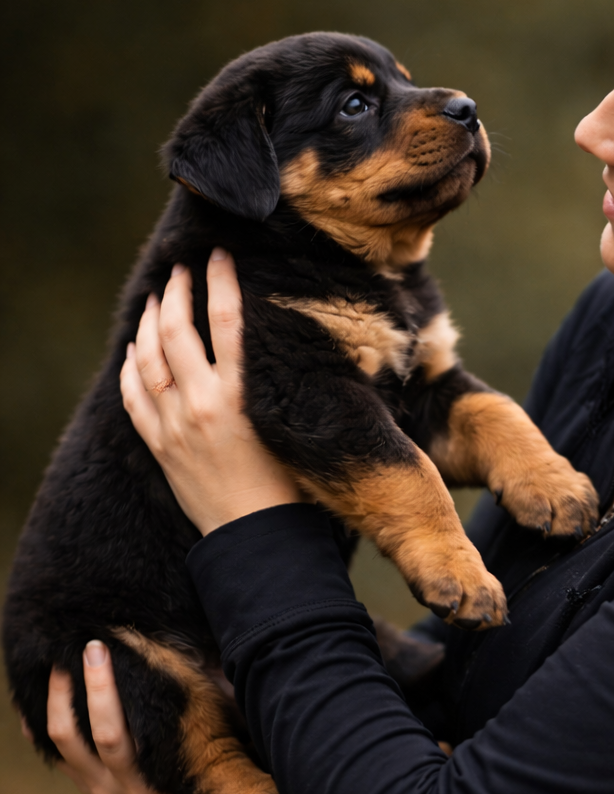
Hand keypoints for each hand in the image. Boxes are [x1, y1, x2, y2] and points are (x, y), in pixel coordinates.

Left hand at [40, 640, 221, 793]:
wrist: (207, 786)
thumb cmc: (212, 735)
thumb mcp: (202, 706)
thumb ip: (170, 674)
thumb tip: (131, 635)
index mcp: (154, 767)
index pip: (115, 727)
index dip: (102, 684)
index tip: (99, 645)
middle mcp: (123, 784)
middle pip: (87, 735)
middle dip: (79, 687)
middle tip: (80, 649)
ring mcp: (101, 788)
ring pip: (63, 745)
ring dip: (53, 703)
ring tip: (56, 667)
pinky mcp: (88, 784)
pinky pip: (55, 755)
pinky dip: (41, 727)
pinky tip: (34, 701)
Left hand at [120, 248, 300, 534]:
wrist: (257, 538)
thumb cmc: (293, 485)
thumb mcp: (298, 425)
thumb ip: (291, 384)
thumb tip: (303, 344)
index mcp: (243, 395)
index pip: (228, 321)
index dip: (221, 281)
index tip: (219, 255)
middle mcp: (203, 404)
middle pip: (179, 331)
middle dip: (177, 292)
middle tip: (180, 268)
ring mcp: (175, 425)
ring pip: (149, 359)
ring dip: (150, 322)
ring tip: (157, 298)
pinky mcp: (160, 446)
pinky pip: (133, 396)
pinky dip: (130, 366)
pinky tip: (134, 349)